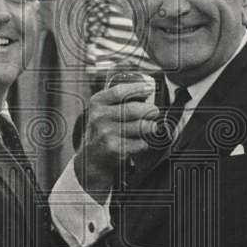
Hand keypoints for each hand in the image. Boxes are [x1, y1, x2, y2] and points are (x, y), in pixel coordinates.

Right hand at [76, 82, 159, 199]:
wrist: (91, 158)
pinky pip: (140, 142)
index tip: (149, 88)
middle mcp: (99, 117)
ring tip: (152, 126)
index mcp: (97, 103)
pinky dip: (145, 141)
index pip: (119, 91)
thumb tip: (147, 91)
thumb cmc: (103, 130)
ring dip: (150, 126)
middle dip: (150, 109)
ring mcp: (106, 134)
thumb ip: (118, 100)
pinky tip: (142, 141)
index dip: (138, 88)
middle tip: (155, 111)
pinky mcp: (115, 149)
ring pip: (140, 126)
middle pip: (133, 109)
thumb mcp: (102, 111)